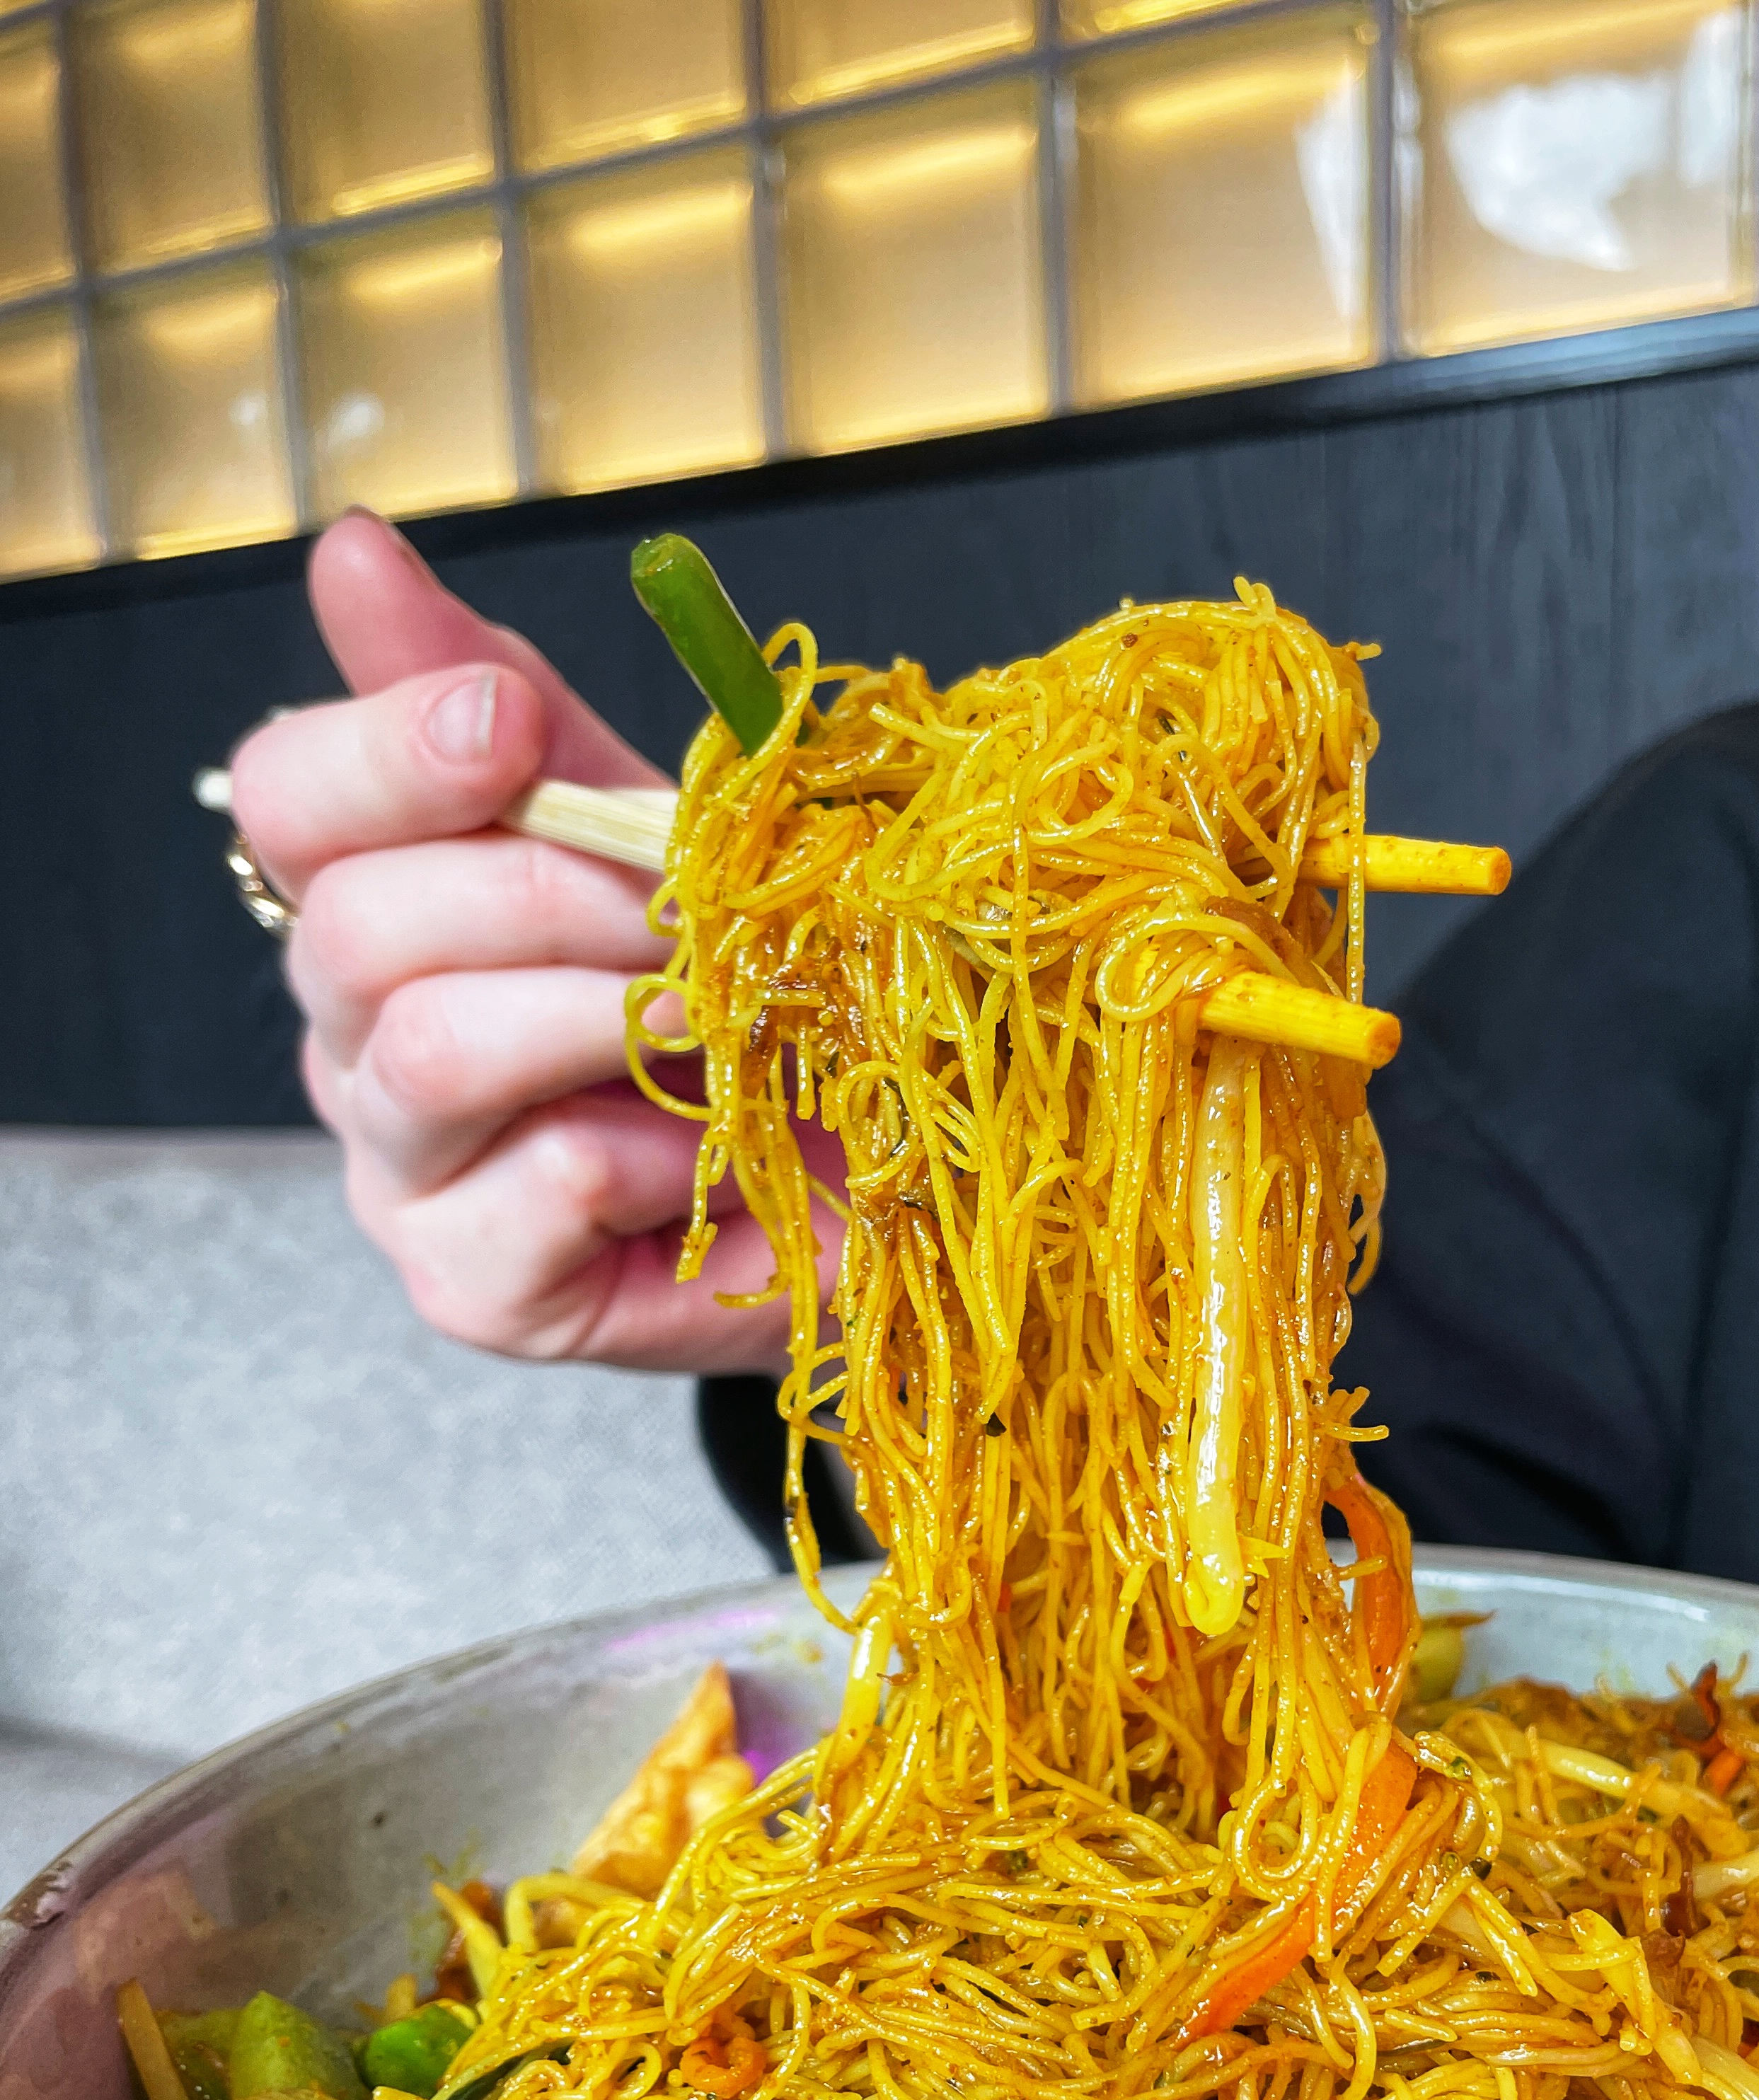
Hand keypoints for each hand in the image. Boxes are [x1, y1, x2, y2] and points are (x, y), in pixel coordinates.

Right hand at [229, 509, 839, 1370]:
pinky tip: (711, 1149)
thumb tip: (350, 548)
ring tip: (712, 1009)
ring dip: (600, 1007)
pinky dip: (657, 1145)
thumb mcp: (648, 832)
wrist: (867, 1188)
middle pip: (353, 925)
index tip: (509, 720)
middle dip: (542, 890)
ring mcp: (401, 1173)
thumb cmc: (747, 1009)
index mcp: (375, 907)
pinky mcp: (475, 1286)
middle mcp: (356, 1039)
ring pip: (432, 1050)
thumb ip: (512, 711)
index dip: (385, 749)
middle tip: (678, 901)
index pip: (285, 802)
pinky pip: (545, 1181)